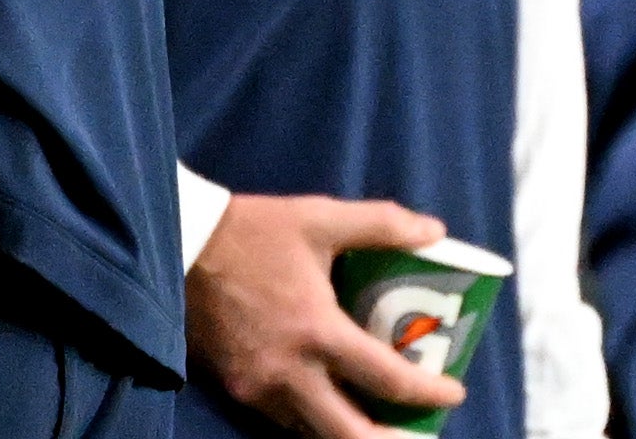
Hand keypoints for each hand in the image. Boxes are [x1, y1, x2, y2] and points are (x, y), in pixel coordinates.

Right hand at [188, 194, 464, 438]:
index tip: (454, 393)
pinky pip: (284, 421)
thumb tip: (435, 230)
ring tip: (380, 424)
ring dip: (351, 434)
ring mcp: (259, 388)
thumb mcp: (320, 217)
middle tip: (420, 434)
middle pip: (350, 436)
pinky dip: (314, 422)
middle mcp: (291, 373)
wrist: (181, 243)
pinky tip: (331, 405)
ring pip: (314, 435)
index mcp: (318, 331)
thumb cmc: (254, 232)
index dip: (428, 393)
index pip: (387, 379)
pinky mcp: (236, 388)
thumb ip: (381, 224)